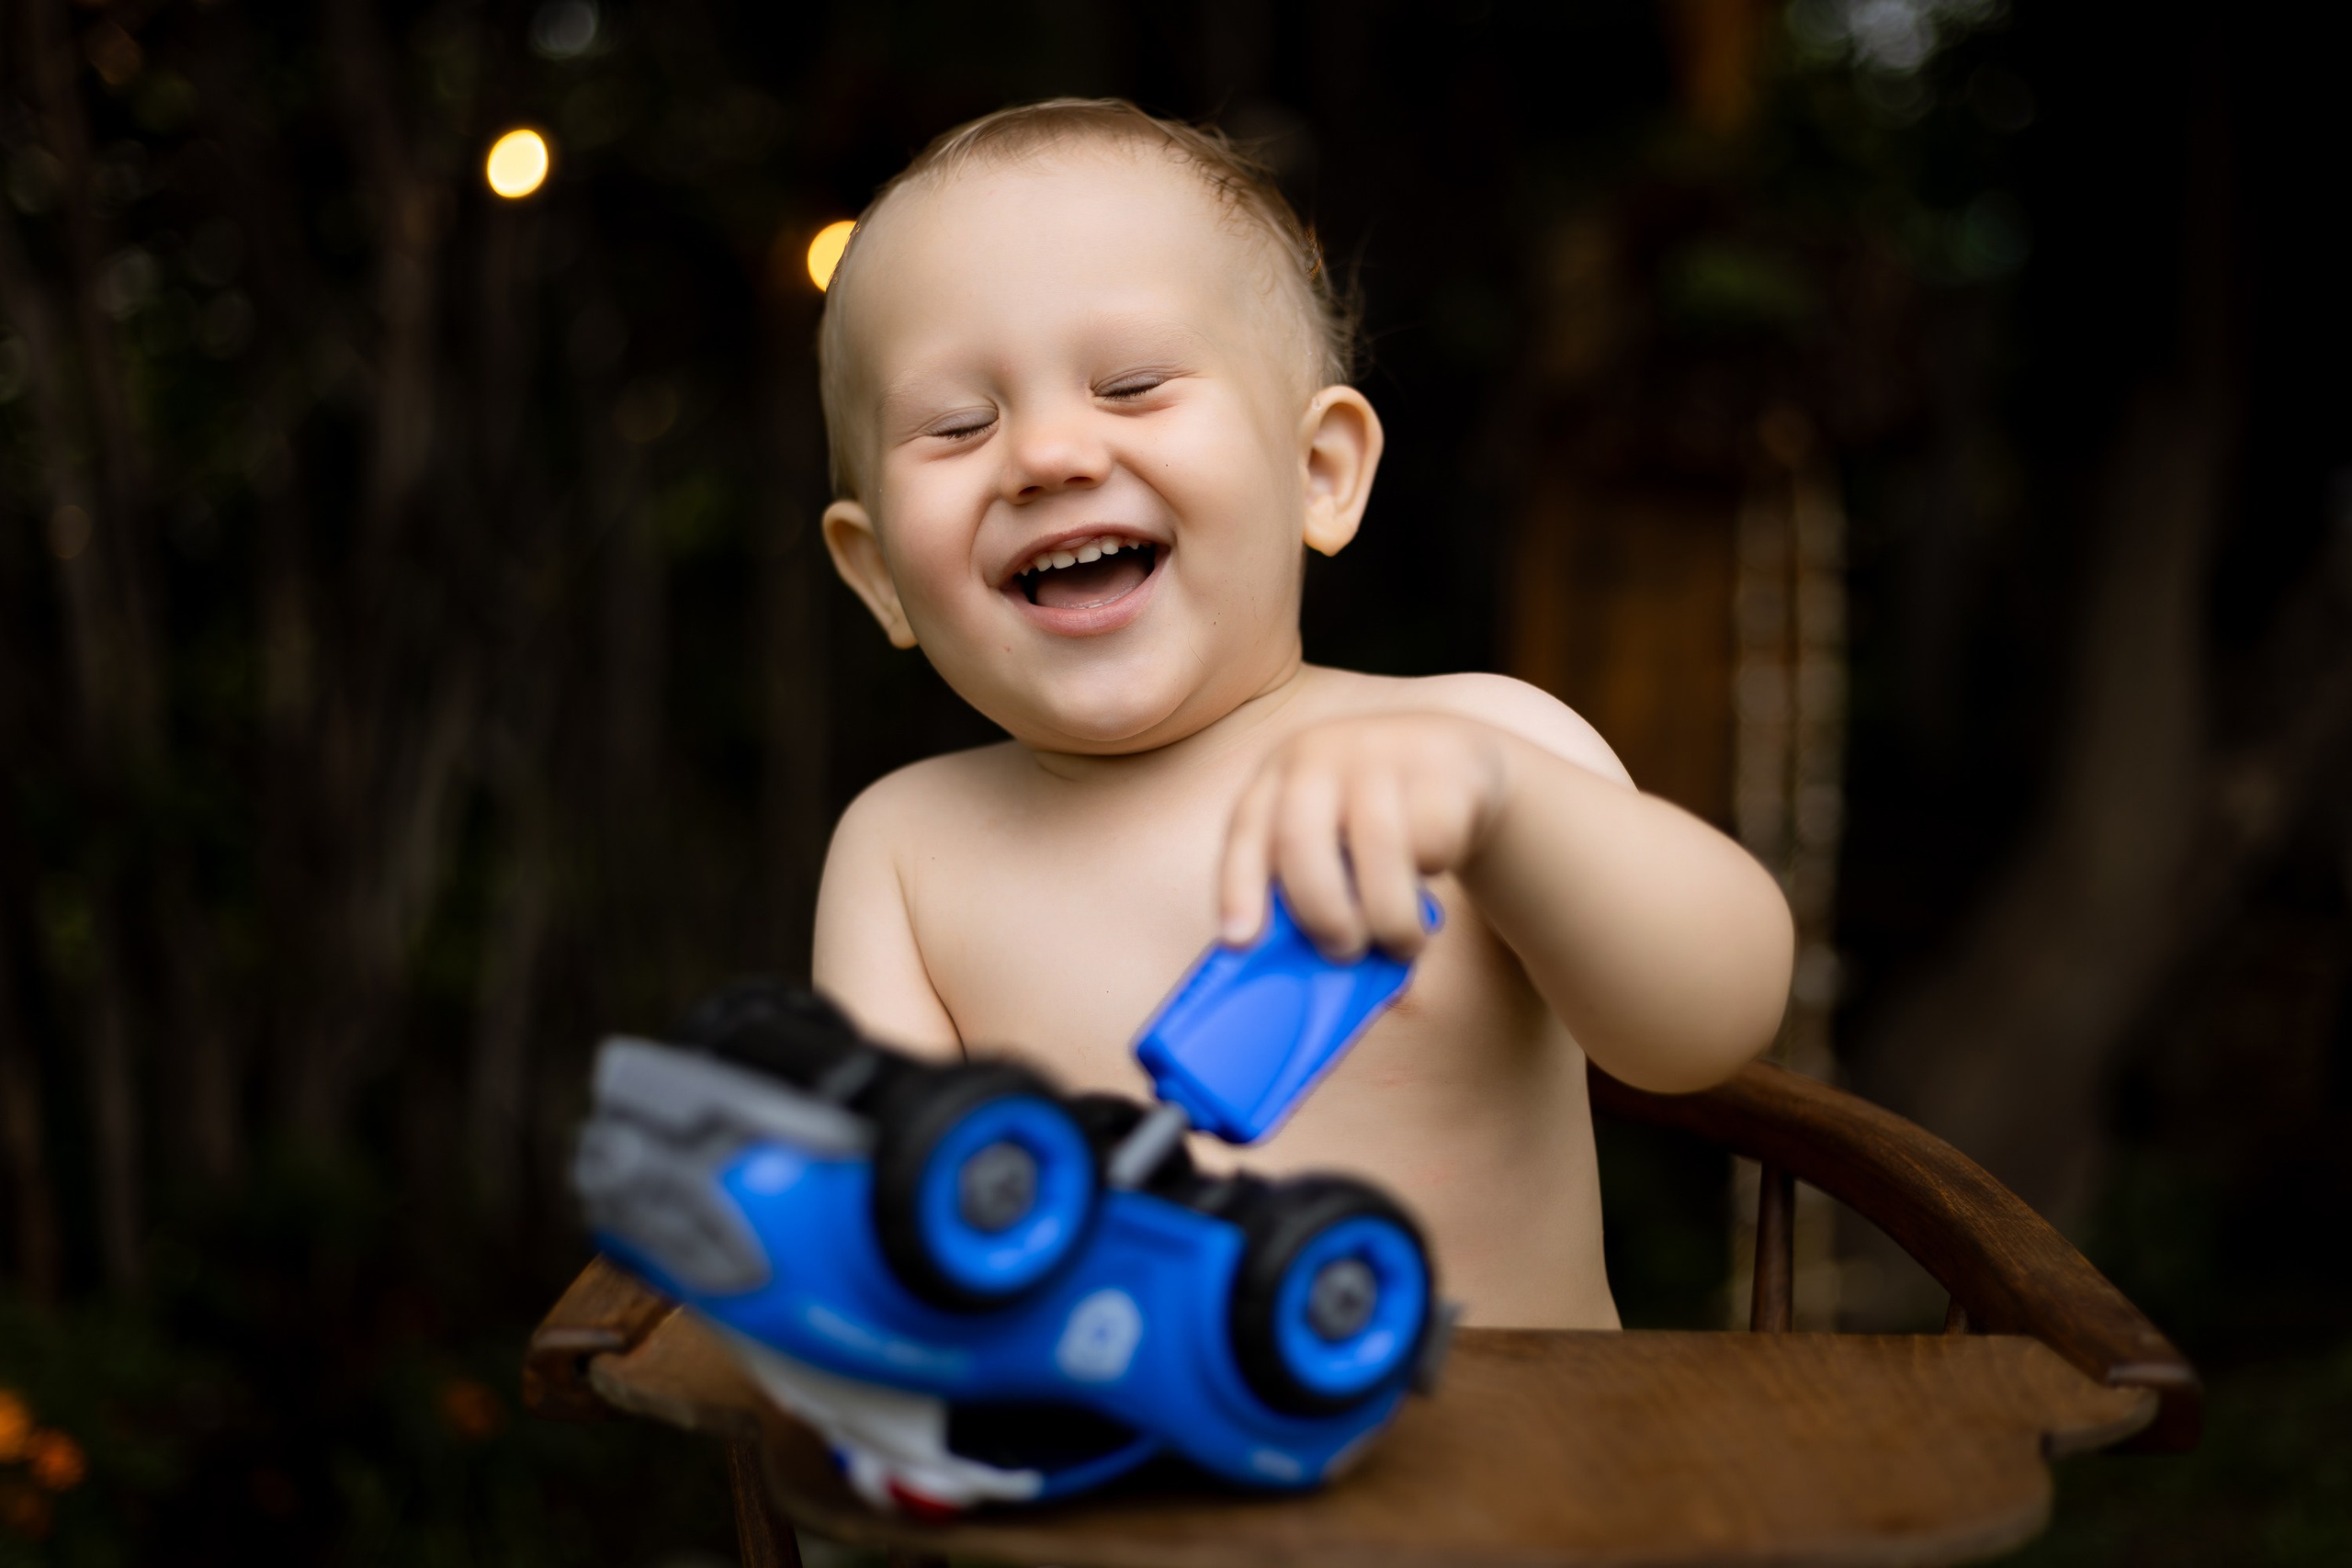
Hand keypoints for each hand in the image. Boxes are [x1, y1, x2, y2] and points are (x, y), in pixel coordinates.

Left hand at [1218, 713, 1510, 959]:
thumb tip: (1293, 971)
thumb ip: (1303, 883)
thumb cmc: (1372, 821)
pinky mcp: (1441, 771)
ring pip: (1377, 848)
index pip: (1245, 831)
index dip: (1238, 889)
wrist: (1453, 762)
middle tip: (1343, 952)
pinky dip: (1433, 875)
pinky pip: (1433, 842)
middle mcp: (1320, 755)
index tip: (1240, 942)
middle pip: (1302, 841)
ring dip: (1389, 917)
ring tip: (1401, 943)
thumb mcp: (1329, 835)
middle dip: (1321, 914)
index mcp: (1277, 776)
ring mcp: (1382, 754)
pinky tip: (1433, 872)